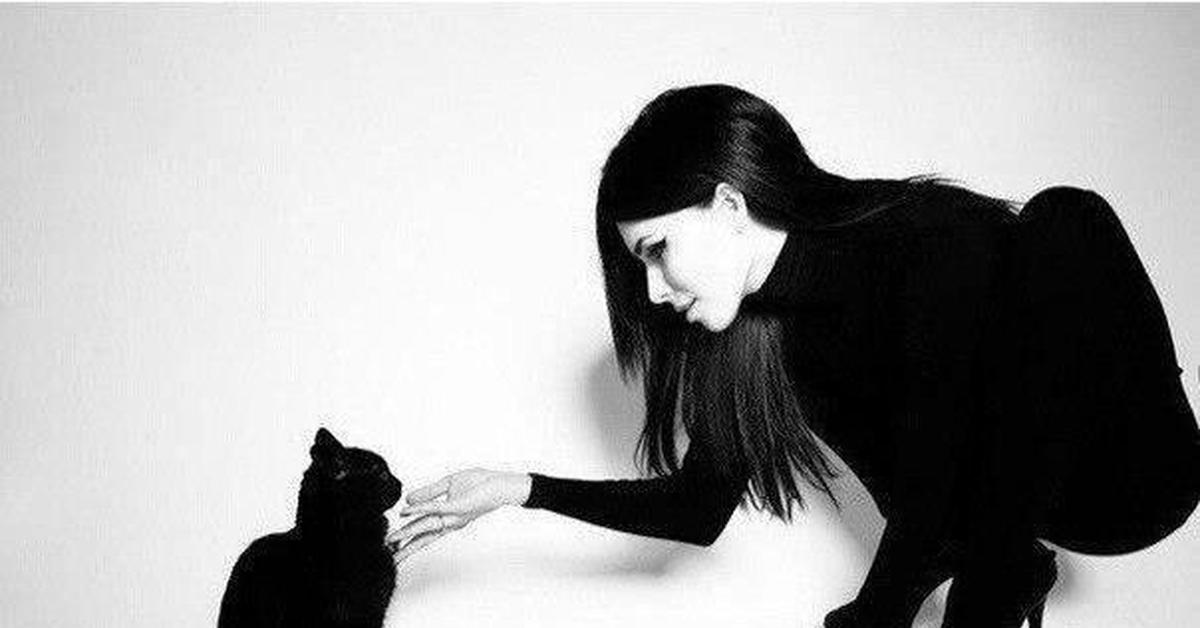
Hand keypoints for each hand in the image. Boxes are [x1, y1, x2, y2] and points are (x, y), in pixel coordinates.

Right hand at [386, 468, 530, 562]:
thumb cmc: (481, 483)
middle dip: (405, 547)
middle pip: (424, 537)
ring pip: (426, 526)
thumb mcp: (449, 484)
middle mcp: (450, 521)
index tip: (392, 547)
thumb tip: (408, 500)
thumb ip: (428, 493)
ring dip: (407, 533)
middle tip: (388, 556)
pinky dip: (420, 509)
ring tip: (391, 540)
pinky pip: (436, 508)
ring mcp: (454, 516)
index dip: (407, 539)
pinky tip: (406, 511)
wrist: (502, 484)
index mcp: (447, 518)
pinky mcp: (459, 506)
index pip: (424, 531)